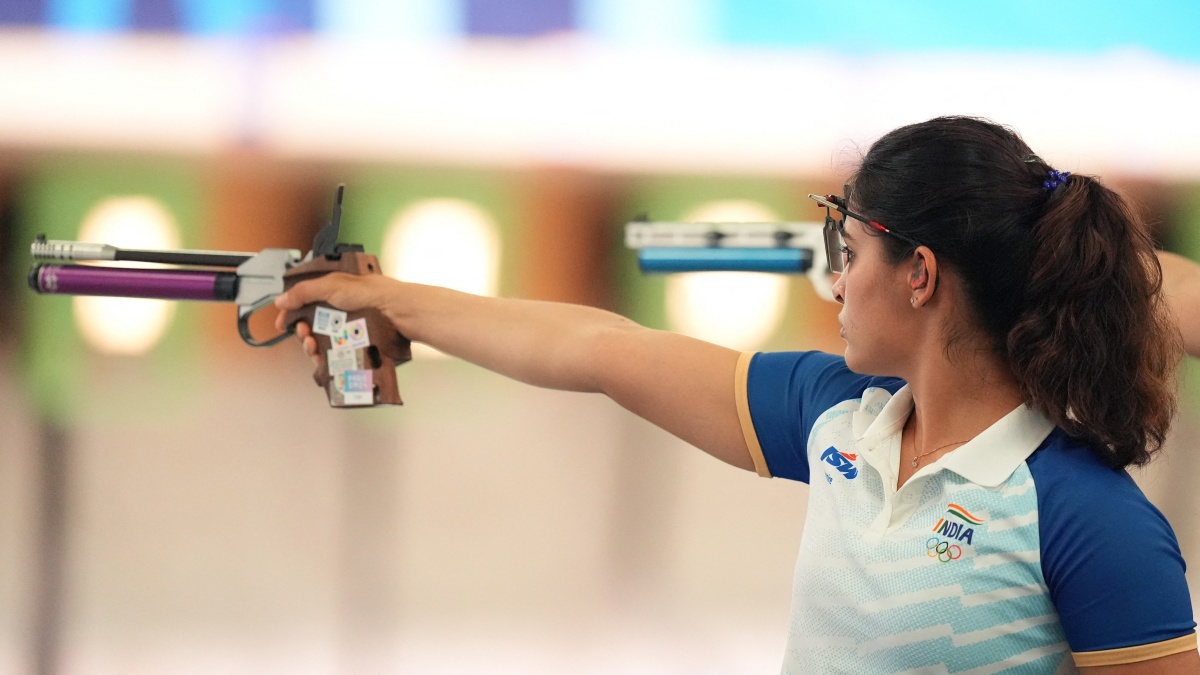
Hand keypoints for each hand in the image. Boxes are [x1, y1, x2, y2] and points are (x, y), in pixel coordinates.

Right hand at [273, 272, 396, 363]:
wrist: (397, 311)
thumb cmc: (373, 293)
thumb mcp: (332, 286)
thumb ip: (304, 292)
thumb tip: (282, 300)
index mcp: (332, 292)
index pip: (304, 302)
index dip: (291, 312)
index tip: (283, 322)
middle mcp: (338, 310)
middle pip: (311, 325)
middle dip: (301, 332)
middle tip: (303, 334)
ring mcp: (347, 328)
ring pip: (320, 342)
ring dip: (310, 346)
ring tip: (312, 346)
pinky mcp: (354, 344)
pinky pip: (334, 354)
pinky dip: (324, 357)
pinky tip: (322, 357)